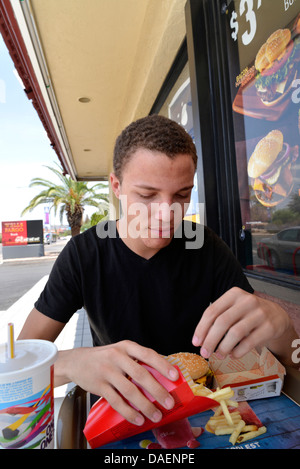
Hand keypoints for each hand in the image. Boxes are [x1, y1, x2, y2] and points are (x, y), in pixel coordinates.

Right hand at [61, 340, 178, 425]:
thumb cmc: (105, 357)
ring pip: (130, 391)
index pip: (148, 354)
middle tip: (169, 402)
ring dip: (145, 405)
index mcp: (126, 347)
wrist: (76, 361)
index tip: (175, 376)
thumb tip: (164, 372)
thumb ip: (138, 359)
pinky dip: (129, 412)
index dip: (162, 365)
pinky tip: (138, 419)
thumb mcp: (121, 351)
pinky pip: (116, 401)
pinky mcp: (99, 386)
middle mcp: (117, 357)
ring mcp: (107, 371)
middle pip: (141, 375)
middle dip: (157, 390)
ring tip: (156, 415)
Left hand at [192, 287, 291, 359]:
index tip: (196, 342)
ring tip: (219, 355)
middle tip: (204, 352)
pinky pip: (248, 343)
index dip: (201, 328)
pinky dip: (237, 352)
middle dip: (210, 340)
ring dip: (223, 347)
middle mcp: (247, 301)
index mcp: (234, 294)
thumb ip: (218, 318)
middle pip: (222, 322)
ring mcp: (259, 314)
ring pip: (235, 333)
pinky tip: (233, 354)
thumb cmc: (248, 313)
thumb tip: (201, 340)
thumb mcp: (234, 308)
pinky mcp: (268, 327)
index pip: (212, 311)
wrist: (277, 315)